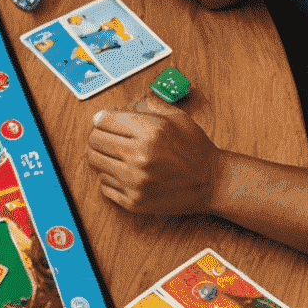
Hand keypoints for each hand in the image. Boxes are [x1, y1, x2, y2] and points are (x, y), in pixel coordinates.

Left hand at [87, 96, 221, 215]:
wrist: (213, 183)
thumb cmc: (194, 149)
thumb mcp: (175, 116)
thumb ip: (142, 105)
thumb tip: (109, 112)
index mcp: (150, 131)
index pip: (102, 120)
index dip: (103, 119)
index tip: (107, 122)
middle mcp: (140, 157)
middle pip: (94, 140)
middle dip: (100, 136)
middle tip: (112, 139)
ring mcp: (135, 182)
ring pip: (95, 162)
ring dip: (103, 156)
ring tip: (119, 156)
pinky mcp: (134, 202)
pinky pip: (103, 185)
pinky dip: (111, 177)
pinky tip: (126, 174)